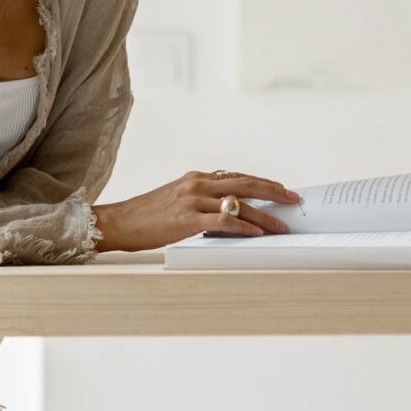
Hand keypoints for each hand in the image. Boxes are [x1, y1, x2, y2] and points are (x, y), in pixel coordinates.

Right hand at [90, 169, 302, 251]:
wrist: (117, 223)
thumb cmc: (143, 217)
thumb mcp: (174, 200)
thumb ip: (198, 202)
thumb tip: (224, 213)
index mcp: (195, 178)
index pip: (237, 177)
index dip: (263, 183)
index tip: (280, 189)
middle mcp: (197, 184)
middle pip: (246, 184)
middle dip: (274, 191)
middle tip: (294, 200)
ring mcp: (193, 200)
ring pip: (240, 204)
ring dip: (266, 216)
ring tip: (282, 225)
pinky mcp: (187, 219)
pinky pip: (224, 222)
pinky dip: (244, 227)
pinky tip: (257, 233)